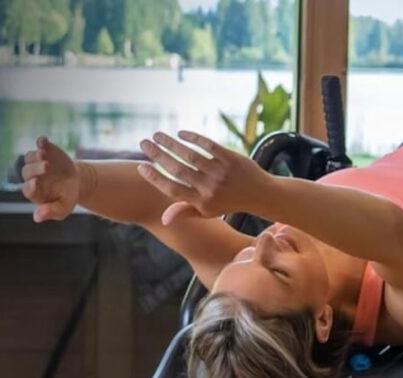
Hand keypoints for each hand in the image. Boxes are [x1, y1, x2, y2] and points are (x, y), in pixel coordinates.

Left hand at [21, 136, 78, 222]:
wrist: (75, 181)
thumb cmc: (67, 197)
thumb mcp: (63, 208)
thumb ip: (51, 212)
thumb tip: (37, 218)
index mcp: (34, 192)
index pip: (28, 189)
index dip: (30, 186)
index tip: (36, 182)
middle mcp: (31, 176)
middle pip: (27, 171)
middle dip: (35, 168)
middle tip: (47, 166)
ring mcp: (36, 162)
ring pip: (29, 157)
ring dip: (35, 155)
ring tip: (44, 154)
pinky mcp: (45, 150)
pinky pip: (39, 145)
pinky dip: (41, 142)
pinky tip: (44, 141)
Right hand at [137, 130, 272, 224]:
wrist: (260, 194)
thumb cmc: (229, 202)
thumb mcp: (208, 211)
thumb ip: (185, 211)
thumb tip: (163, 219)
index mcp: (202, 202)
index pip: (173, 190)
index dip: (155, 178)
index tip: (142, 166)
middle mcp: (210, 188)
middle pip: (177, 169)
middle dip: (158, 155)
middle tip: (143, 143)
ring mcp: (221, 172)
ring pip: (190, 155)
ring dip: (171, 143)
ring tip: (157, 135)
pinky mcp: (231, 158)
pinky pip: (208, 145)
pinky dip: (193, 138)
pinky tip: (180, 133)